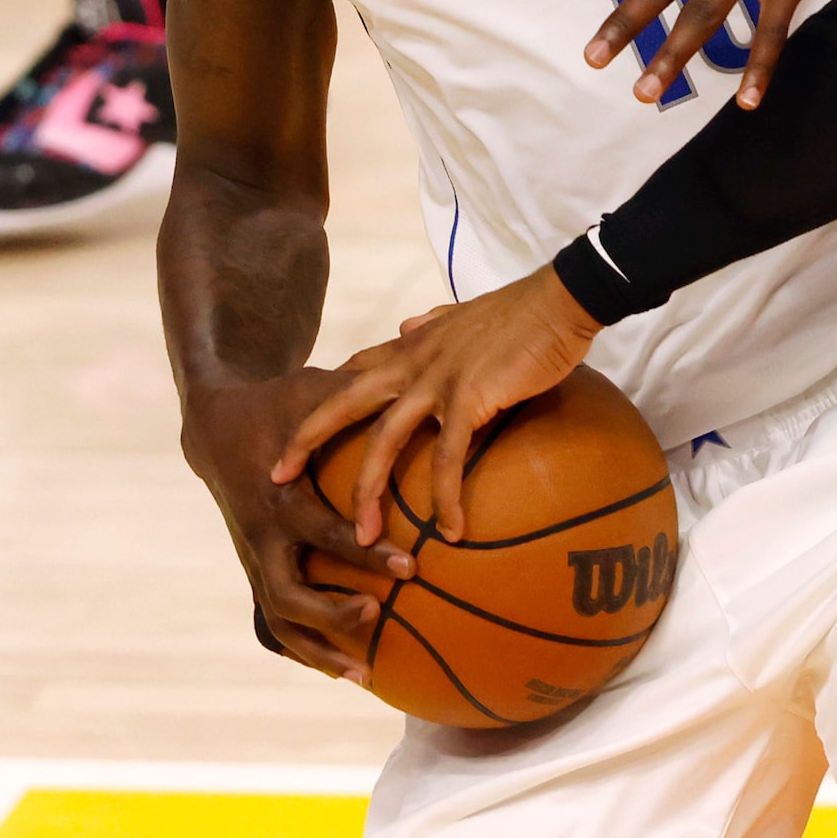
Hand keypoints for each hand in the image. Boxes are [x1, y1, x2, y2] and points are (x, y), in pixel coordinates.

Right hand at [182, 368, 416, 681]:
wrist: (216, 428)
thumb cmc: (280, 403)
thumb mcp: (312, 390)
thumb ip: (357, 395)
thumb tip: (418, 380)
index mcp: (279, 495)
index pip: (323, 533)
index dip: (365, 553)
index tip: (410, 567)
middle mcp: (262, 535)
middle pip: (289, 594)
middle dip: (334, 614)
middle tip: (380, 615)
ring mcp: (255, 558)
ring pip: (279, 620)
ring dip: (318, 650)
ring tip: (366, 675)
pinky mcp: (257, 569)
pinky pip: (276, 621)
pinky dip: (306, 649)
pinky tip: (344, 667)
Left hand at [272, 268, 605, 546]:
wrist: (559, 299)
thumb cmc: (523, 309)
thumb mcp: (465, 314)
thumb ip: (433, 322)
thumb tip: (409, 324)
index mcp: (412, 344)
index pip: (353, 371)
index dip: (323, 399)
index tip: (297, 429)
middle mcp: (413, 361)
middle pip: (344, 403)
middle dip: (306, 440)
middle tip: (278, 478)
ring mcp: (437, 379)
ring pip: (384, 441)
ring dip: (368, 491)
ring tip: (363, 538)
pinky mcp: (469, 397)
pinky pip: (447, 458)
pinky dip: (445, 497)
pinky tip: (452, 530)